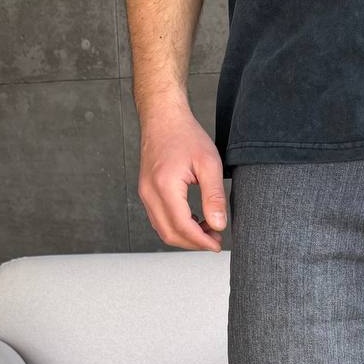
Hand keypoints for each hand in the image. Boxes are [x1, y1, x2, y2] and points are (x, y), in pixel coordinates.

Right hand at [137, 99, 227, 252]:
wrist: (163, 117)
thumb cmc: (185, 135)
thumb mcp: (209, 164)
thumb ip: (214, 197)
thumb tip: (218, 225)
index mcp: (165, 186)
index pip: (182, 226)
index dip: (201, 241)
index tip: (217, 245)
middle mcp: (149, 192)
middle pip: (170, 233)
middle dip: (194, 243)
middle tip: (215, 240)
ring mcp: (145, 193)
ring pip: (163, 229)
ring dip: (185, 236)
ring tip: (208, 229)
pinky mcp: (146, 191)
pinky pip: (159, 218)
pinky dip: (176, 226)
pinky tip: (194, 219)